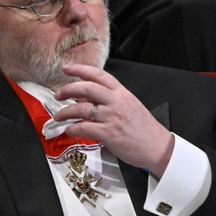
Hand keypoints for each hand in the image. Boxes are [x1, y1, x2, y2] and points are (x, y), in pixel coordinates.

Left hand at [53, 63, 174, 176]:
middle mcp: (116, 102)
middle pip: (87, 88)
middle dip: (68, 89)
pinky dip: (73, 128)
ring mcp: (112, 117)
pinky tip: (70, 130)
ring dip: (66, 112)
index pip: (99, 75)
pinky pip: (84, 128)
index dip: (81, 69)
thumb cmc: (143, 129)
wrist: (157, 146)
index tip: (67, 68)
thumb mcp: (129, 106)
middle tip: (58, 94)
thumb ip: (110, 101)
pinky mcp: (109, 133)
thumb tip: (87, 100)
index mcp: (122, 93)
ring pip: (82, 108)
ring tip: (59, 116)